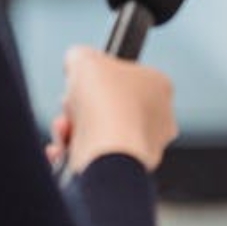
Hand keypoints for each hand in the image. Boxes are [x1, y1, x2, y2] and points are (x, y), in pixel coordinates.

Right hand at [46, 45, 176, 172]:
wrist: (107, 150)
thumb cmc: (105, 103)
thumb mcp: (84, 59)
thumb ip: (80, 56)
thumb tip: (76, 62)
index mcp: (160, 85)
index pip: (126, 76)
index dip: (98, 78)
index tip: (83, 81)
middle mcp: (161, 117)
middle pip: (111, 106)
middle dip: (84, 107)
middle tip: (71, 105)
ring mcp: (149, 146)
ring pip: (104, 134)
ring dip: (78, 130)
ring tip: (66, 128)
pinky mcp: (132, 169)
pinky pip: (100, 158)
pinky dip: (79, 153)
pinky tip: (65, 149)